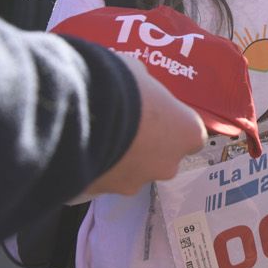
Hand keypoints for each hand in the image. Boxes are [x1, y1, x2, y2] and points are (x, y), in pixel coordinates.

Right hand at [82, 55, 207, 197]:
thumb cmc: (120, 86)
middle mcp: (168, 164)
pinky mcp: (103, 193)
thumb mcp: (138, 74)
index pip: (190, 134)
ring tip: (96, 135)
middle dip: (146, 145)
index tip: (155, 114)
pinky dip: (94, 167)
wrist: (77, 113)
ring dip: (119, 158)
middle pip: (162, 157)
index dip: (172, 124)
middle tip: (123, 124)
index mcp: (187, 132)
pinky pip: (101, 179)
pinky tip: (79, 148)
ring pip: (131, 172)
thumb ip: (145, 88)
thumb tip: (137, 87)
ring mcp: (136, 182)